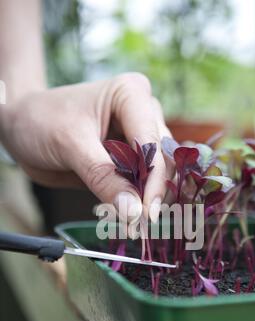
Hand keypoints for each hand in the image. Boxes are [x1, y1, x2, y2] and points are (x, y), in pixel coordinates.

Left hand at [0, 73, 171, 221]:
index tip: (145, 213)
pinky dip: (138, 201)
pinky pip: (143, 183)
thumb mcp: (70, 145)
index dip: (152, 180)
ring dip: (148, 199)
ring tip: (135, 223)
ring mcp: (138, 138)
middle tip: (141, 223)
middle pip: (162, 158)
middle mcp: (143, 114)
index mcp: (132, 95)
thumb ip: (102, 177)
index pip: (152, 143)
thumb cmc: (42, 120)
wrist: (23, 128)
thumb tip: (132, 210)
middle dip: (153, 192)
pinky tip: (130, 215)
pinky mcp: (130, 159)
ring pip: (159, 173)